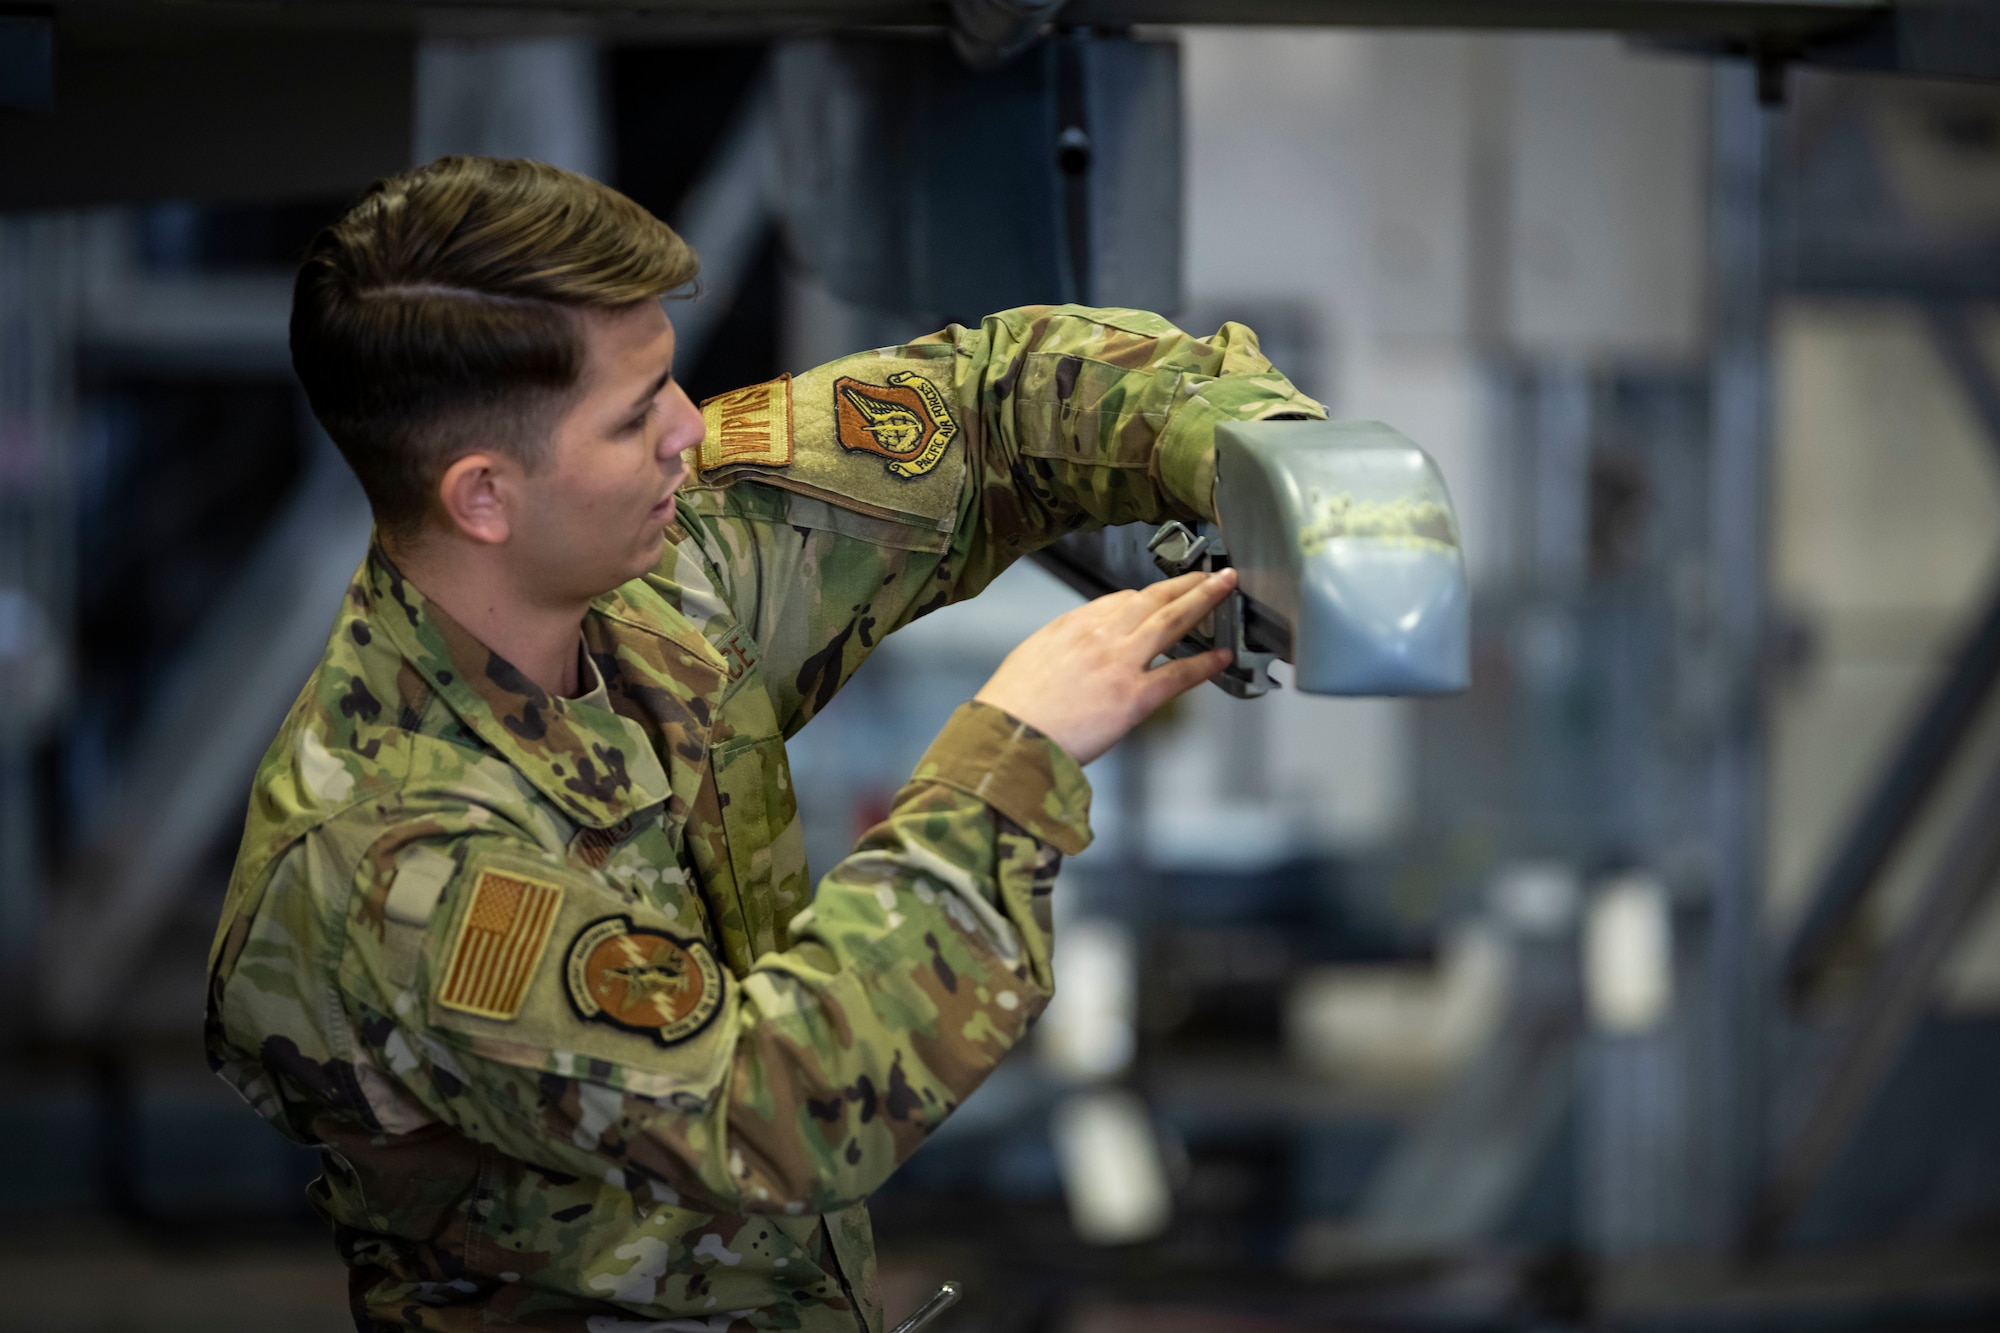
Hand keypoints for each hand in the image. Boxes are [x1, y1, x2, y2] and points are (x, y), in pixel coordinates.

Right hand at [974, 569, 1238, 765]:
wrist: (1007, 736)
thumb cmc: (1012, 707)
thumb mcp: (1030, 656)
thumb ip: (1061, 643)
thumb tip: (1077, 645)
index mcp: (1072, 625)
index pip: (1119, 600)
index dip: (1148, 596)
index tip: (1162, 593)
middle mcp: (1099, 636)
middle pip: (1152, 599)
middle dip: (1186, 583)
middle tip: (1211, 573)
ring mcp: (1120, 664)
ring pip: (1171, 622)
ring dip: (1203, 601)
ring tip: (1225, 589)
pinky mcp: (1132, 698)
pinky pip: (1177, 675)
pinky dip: (1204, 665)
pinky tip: (1222, 657)